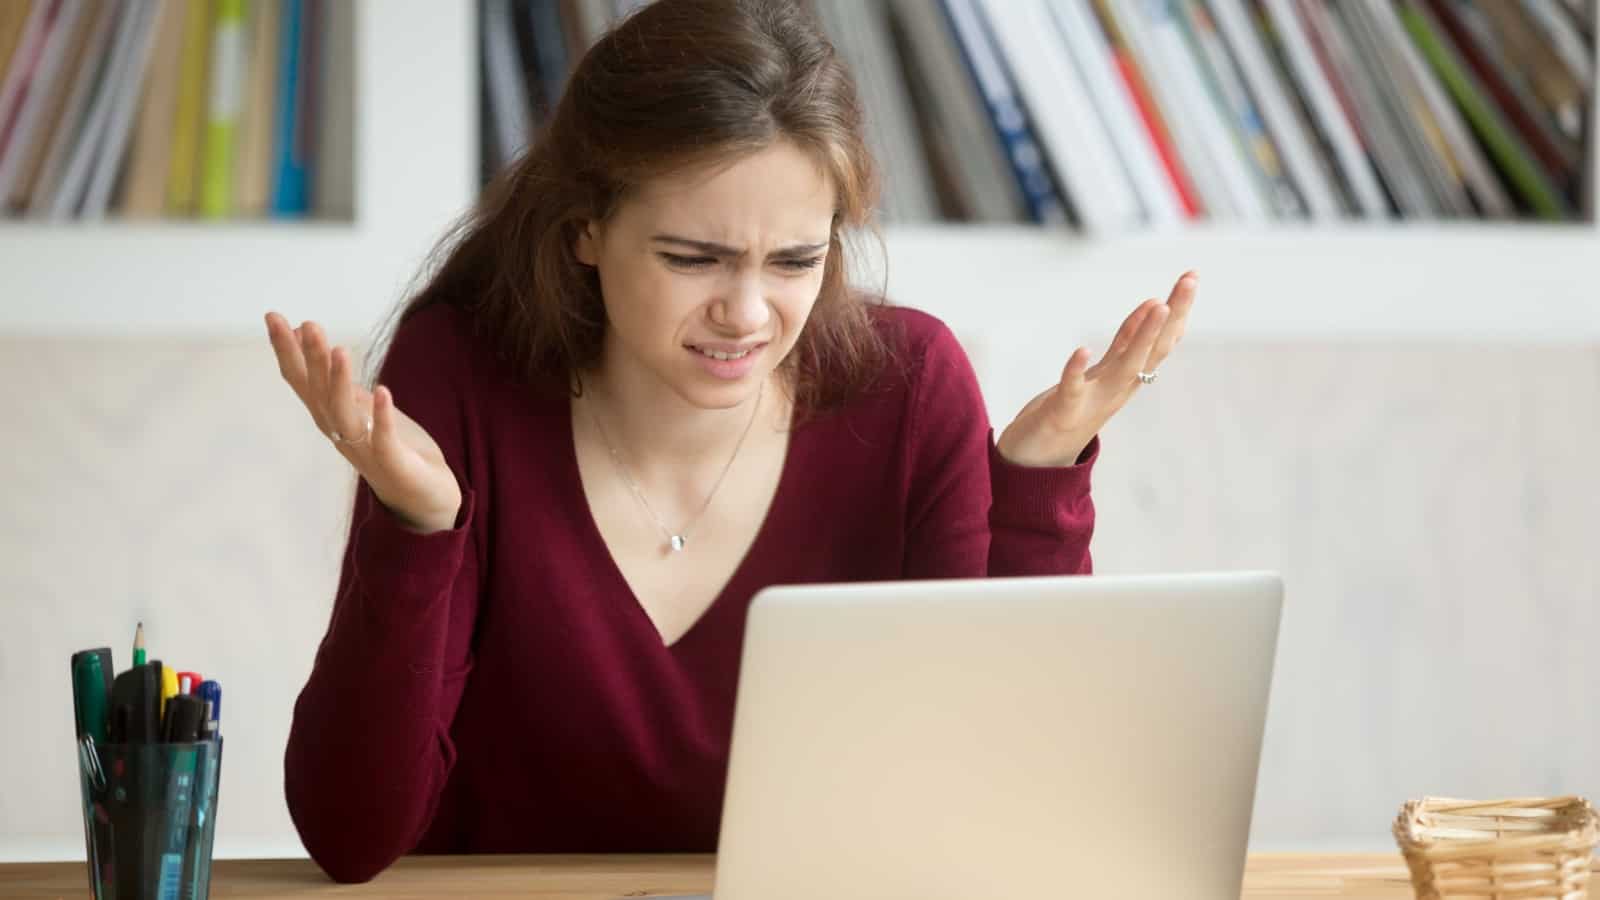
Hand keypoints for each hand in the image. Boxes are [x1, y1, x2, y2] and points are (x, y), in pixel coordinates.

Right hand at [265, 312, 462, 532]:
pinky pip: (384, 439)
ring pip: (344, 414)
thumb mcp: (360, 406)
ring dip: (340, 382)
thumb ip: (334, 379)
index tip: (274, 316)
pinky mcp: (394, 463)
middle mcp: (340, 433)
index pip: (302, 380)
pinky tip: (382, 391)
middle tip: (308, 325)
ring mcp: (365, 450)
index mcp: (331, 417)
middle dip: (312, 359)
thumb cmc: (390, 447)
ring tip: (340, 350)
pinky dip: (381, 416)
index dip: (288, 350)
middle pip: (319, 393)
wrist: (423, 498)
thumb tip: (309, 339)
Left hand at [996, 271, 1196, 467]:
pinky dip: (1077, 370)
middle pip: (1153, 349)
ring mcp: (1093, 402)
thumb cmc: (1071, 412)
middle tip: (1190, 280)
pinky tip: (1082, 350)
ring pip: (1124, 367)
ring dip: (1141, 337)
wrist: (1037, 463)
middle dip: (1173, 314)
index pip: (1160, 342)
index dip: (1177, 311)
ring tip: (1158, 305)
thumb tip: (1153, 306)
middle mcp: (1117, 389)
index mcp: (1127, 378)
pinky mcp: (1062, 413)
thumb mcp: (1104, 372)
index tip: (1192, 277)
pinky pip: (1072, 389)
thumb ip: (1126, 343)